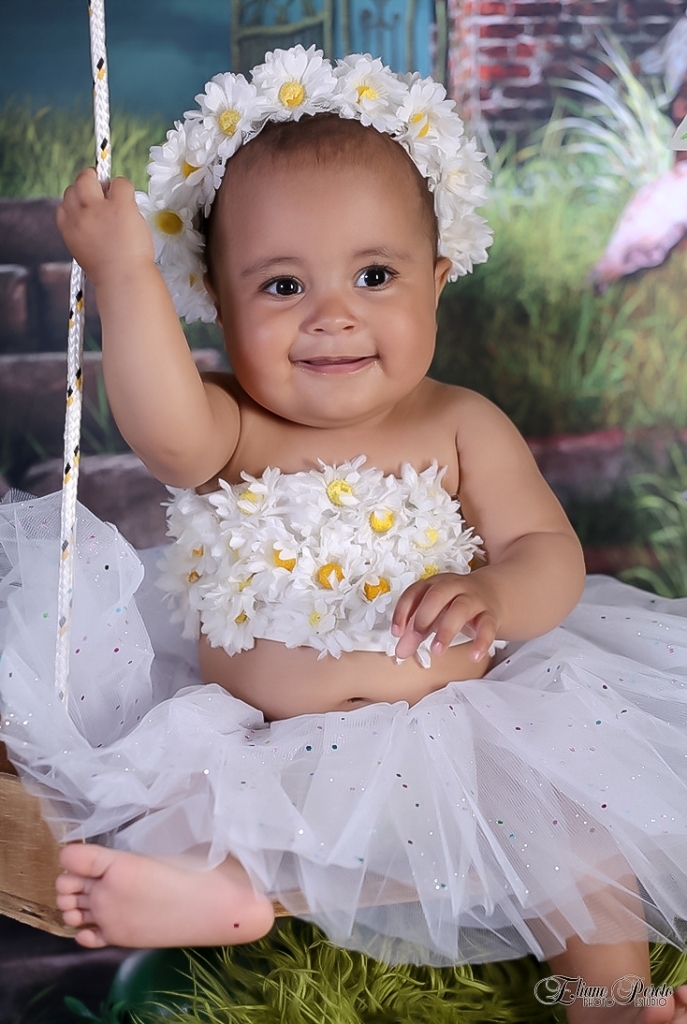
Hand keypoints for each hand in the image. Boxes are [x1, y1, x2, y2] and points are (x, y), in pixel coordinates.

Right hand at [56, 168, 154, 286]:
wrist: (124, 280)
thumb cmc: (110, 272)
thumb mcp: (86, 253)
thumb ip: (85, 232)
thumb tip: (93, 218)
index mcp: (69, 229)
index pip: (63, 205)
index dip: (77, 202)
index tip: (88, 206)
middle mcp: (80, 216)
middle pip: (74, 186)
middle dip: (86, 185)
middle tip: (101, 192)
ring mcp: (98, 209)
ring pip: (89, 178)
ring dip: (101, 181)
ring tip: (114, 195)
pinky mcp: (119, 206)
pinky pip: (121, 183)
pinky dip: (125, 188)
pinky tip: (129, 203)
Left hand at [391, 572, 501, 662]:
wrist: (493, 592)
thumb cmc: (456, 603)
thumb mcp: (434, 614)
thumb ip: (415, 632)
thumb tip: (401, 652)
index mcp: (435, 584)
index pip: (415, 592)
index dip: (403, 611)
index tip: (397, 632)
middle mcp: (454, 587)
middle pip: (437, 595)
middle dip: (424, 616)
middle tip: (416, 638)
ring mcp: (473, 599)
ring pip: (461, 609)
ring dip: (447, 630)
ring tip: (438, 650)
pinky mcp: (490, 614)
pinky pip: (487, 626)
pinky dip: (481, 642)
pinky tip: (473, 656)